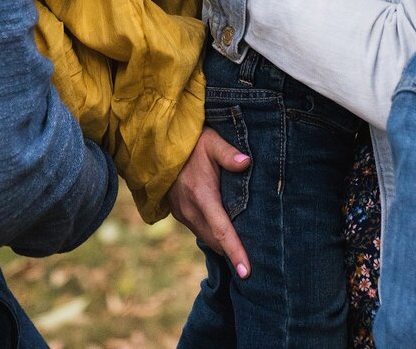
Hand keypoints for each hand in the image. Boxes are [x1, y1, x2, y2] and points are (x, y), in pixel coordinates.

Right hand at [166, 127, 250, 278]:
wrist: (158, 145)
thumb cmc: (190, 142)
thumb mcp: (211, 142)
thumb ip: (228, 154)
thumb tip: (246, 162)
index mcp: (202, 196)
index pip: (222, 231)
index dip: (235, 252)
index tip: (246, 273)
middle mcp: (191, 210)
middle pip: (216, 241)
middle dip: (233, 254)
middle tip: (256, 264)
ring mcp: (182, 213)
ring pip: (207, 237)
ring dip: (222, 246)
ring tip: (243, 252)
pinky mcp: (178, 212)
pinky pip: (199, 230)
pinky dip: (212, 235)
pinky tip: (224, 233)